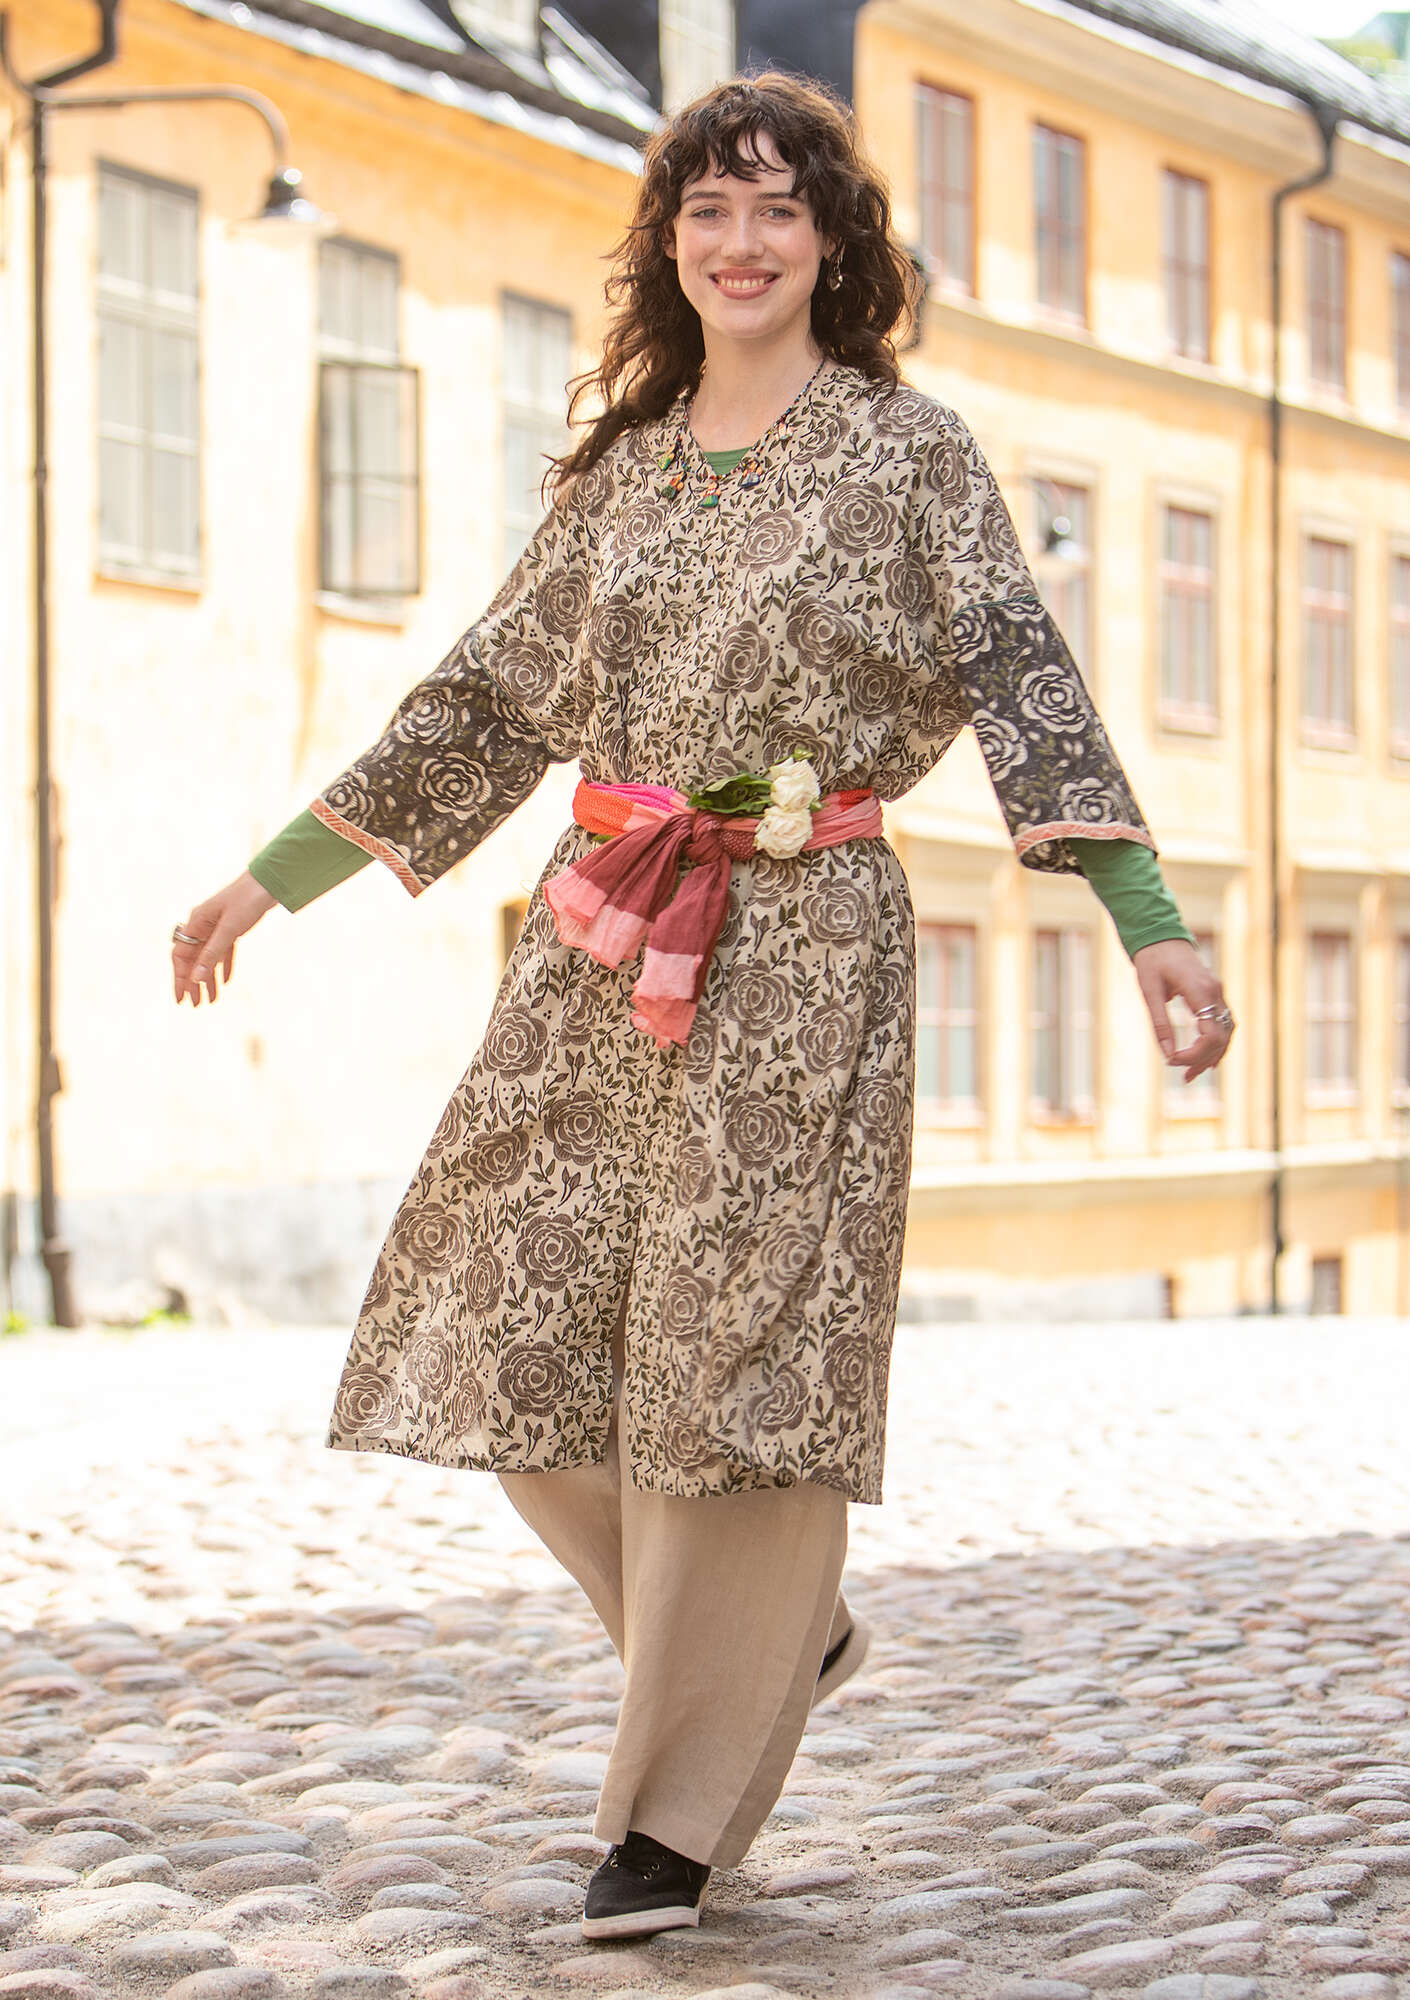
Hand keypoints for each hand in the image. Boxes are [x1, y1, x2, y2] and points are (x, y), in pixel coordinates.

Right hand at [172, 872, 277, 1006]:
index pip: (181, 956)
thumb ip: (212, 953)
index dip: (180, 978)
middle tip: (195, 1006)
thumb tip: (196, 978)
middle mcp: (203, 924)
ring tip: (211, 1000)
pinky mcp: (233, 926)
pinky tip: (226, 982)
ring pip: (209, 957)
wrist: (269, 882)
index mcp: (196, 922)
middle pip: (194, 959)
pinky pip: (224, 950)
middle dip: (193, 983)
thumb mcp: (230, 930)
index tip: (181, 998)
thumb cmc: (247, 900)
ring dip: (209, 978)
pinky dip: (223, 966)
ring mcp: (217, 925)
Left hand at [1132, 937, 1234, 1082]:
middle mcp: (1216, 993)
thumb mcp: (1149, 991)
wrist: (1161, 936)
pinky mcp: (1215, 995)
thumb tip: (1167, 1055)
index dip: (1194, 1054)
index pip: (1210, 1035)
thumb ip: (1160, 1023)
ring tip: (1191, 1074)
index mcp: (1200, 990)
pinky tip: (1206, 1060)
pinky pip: (1223, 1025)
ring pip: (1226, 1033)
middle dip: (1202, 1060)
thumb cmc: (1152, 960)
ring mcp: (1218, 993)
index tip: (1171, 1060)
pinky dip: (1217, 1044)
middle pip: (1221, 1038)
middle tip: (1183, 1077)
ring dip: (1211, 1055)